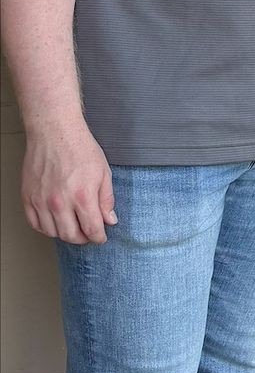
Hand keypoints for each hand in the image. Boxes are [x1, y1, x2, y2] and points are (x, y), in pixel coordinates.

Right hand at [22, 121, 115, 243]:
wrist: (55, 133)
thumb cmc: (80, 149)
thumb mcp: (104, 173)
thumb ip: (106, 200)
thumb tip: (109, 220)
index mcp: (82, 196)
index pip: (91, 229)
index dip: (99, 237)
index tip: (101, 237)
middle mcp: (59, 202)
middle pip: (71, 235)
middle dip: (83, 239)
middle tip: (89, 234)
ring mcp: (41, 201)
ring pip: (52, 233)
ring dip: (65, 234)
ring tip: (74, 227)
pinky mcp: (28, 198)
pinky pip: (35, 223)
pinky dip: (46, 228)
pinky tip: (55, 222)